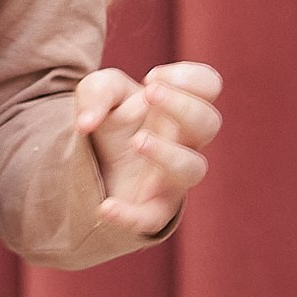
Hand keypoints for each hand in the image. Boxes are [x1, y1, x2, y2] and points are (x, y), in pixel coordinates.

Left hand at [74, 61, 223, 235]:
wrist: (92, 163)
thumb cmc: (109, 120)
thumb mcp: (98, 93)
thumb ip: (96, 93)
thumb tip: (87, 123)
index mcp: (178, 107)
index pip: (209, 85)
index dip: (189, 77)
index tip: (151, 78)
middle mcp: (184, 141)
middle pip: (209, 122)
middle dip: (183, 105)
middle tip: (150, 93)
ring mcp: (172, 177)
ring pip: (193, 169)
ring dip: (169, 153)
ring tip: (137, 141)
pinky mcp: (152, 209)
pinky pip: (153, 218)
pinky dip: (131, 216)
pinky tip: (106, 207)